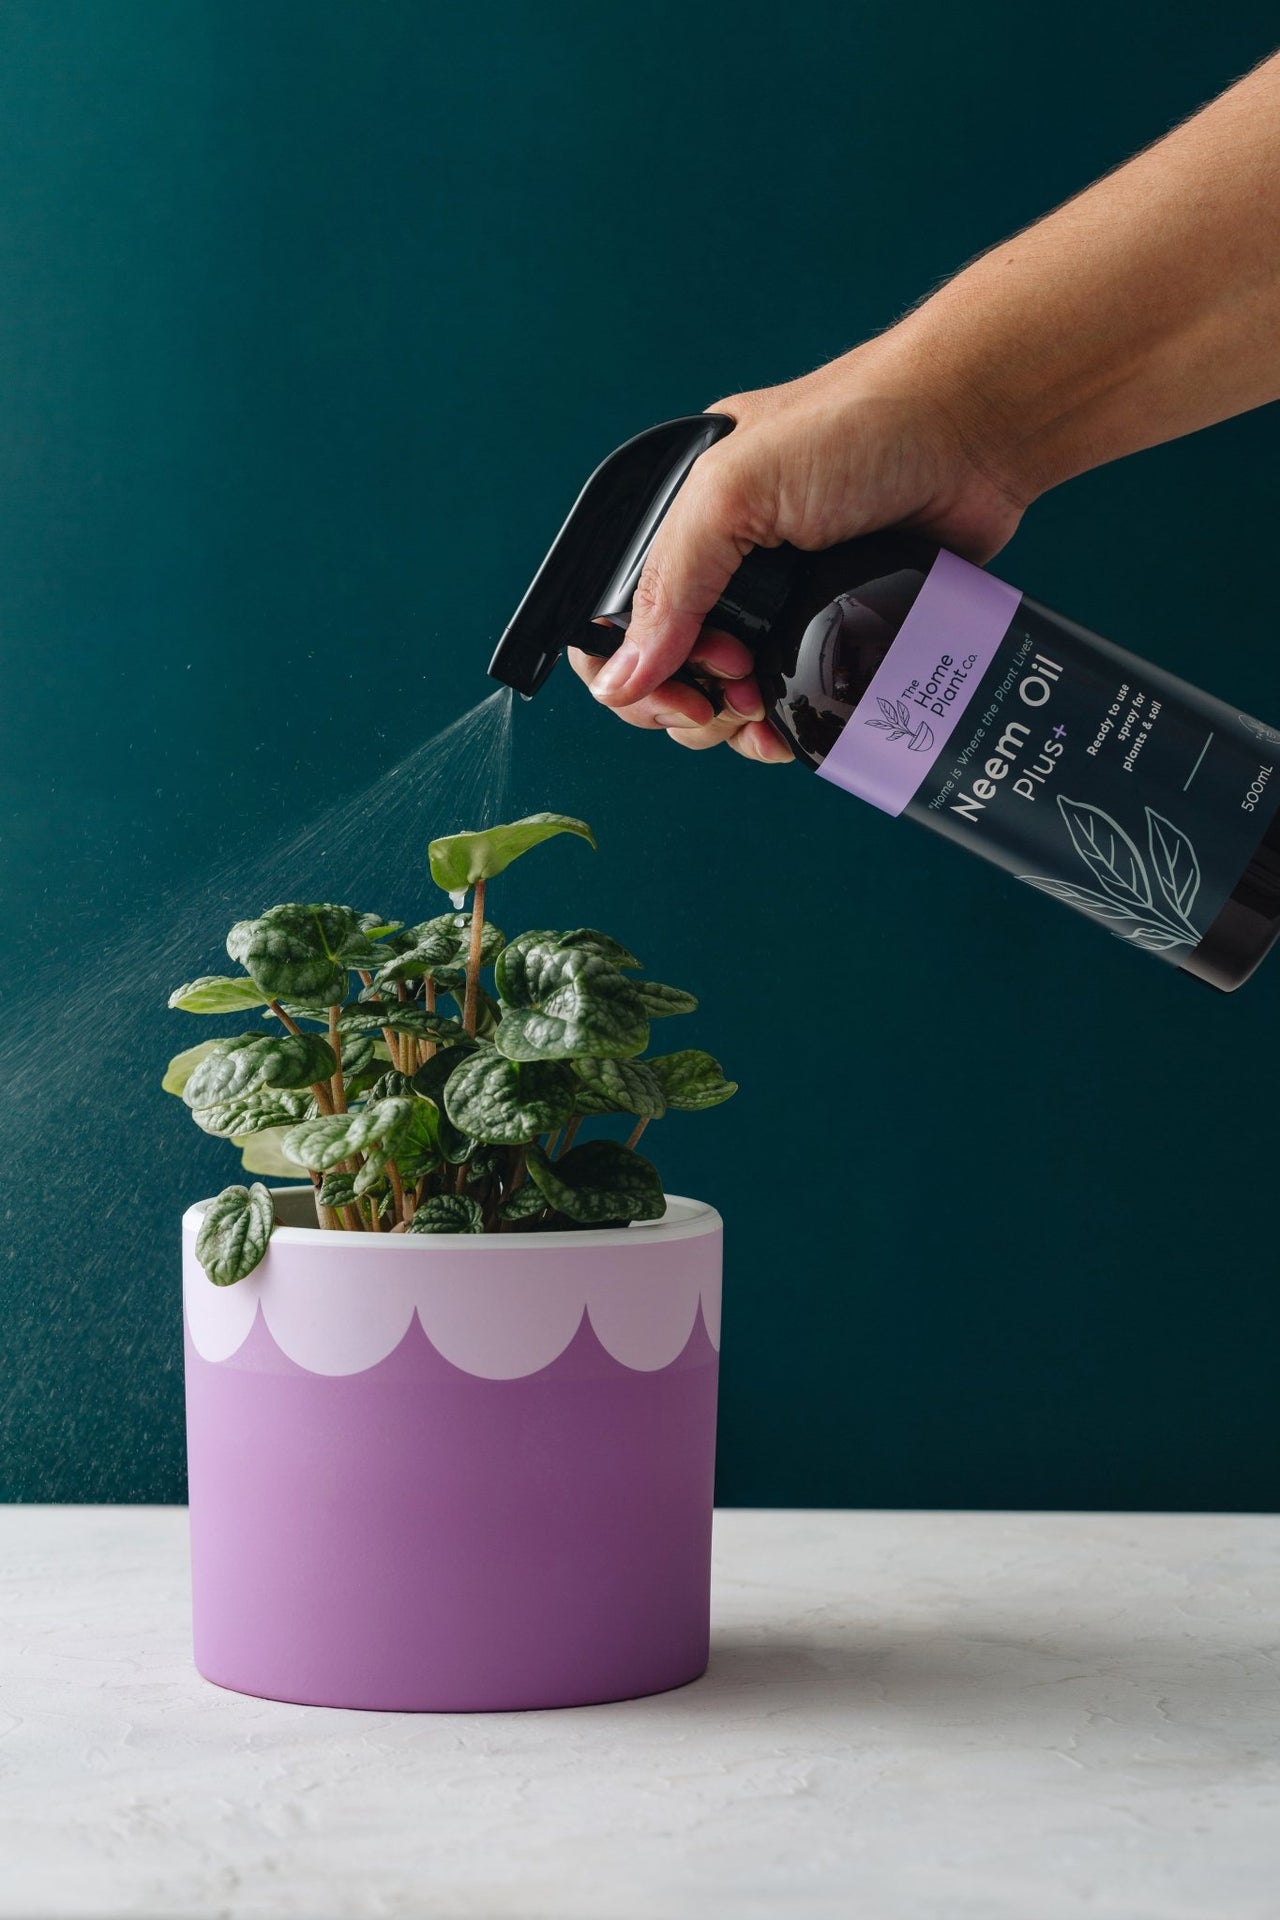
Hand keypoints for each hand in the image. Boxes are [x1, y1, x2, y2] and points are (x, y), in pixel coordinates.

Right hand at [570, 334, 1027, 762]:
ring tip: (763, 708)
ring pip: (726, 702)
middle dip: (687, 702)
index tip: (680, 690)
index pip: (614, 619)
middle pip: (666, 674)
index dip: (630, 671)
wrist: (974, 431)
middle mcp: (727, 570)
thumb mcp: (735, 492)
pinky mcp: (839, 635)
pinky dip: (785, 730)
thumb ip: (673, 582)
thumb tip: (620, 678)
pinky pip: (793, 705)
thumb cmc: (857, 428)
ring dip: (732, 726)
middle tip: (735, 690)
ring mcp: (782, 608)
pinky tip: (792, 733)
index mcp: (686, 525)